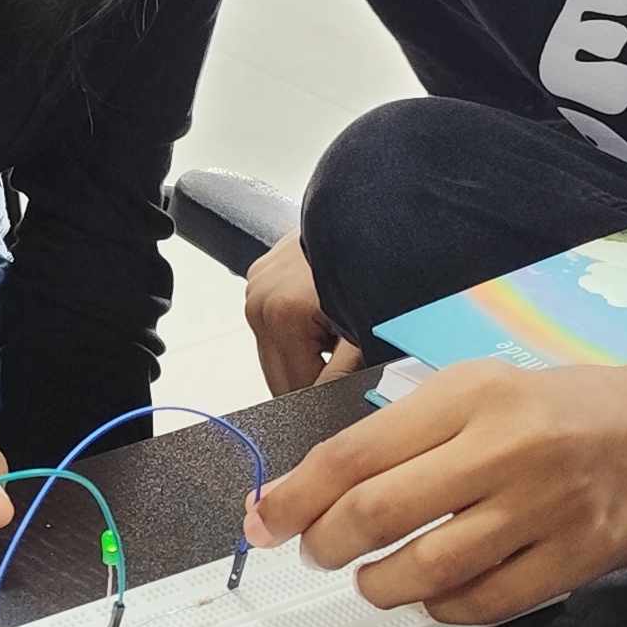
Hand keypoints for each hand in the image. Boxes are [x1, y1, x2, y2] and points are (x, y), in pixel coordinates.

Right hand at [245, 230, 362, 393]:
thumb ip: (345, 373)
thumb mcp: (364, 328)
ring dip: (304, 352)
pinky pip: (273, 321)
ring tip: (337, 328)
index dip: (325, 396)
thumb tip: (334, 410)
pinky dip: (297, 328)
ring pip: (275, 349)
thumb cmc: (371, 262)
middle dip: (312, 374)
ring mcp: (254, 287)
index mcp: (280, 317)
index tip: (348, 390)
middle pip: (278, 373)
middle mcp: (258, 302)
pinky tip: (322, 311)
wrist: (369, 216)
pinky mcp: (258, 276)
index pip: (295, 388)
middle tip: (347, 357)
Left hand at [247, 359, 626, 624]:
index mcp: (470, 396)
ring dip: (378, 585)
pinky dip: (440, 608)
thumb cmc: (557, 412)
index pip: (355, 453)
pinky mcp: (575, 557)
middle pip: (379, 512)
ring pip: (427, 567)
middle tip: (317, 551)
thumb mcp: (475, 393)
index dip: (296, 497)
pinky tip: (430, 595)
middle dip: (326, 544)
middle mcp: (506, 447)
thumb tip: (305, 493)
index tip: (265, 521)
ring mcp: (544, 506)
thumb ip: (395, 437)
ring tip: (371, 578)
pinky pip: (483, 602)